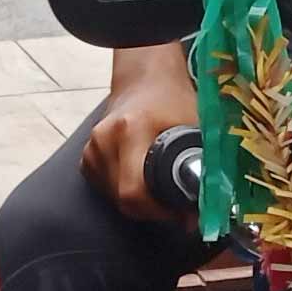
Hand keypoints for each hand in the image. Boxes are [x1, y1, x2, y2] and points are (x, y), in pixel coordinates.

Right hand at [81, 47, 190, 223]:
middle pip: (124, 200)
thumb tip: (205, 210)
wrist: (144, 80)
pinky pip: (107, 191)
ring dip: (142, 203)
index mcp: (129, 129)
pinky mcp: (86, 159)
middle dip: (155, 209)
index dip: (161, 210)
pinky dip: (127, 193)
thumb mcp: (194, 127)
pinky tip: (144, 179)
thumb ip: (201, 167)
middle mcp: (103, 141)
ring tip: (163, 187)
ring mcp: (91, 150)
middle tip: (178, 202)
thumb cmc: (173, 100)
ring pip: (115, 199)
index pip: (134, 192)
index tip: (183, 210)